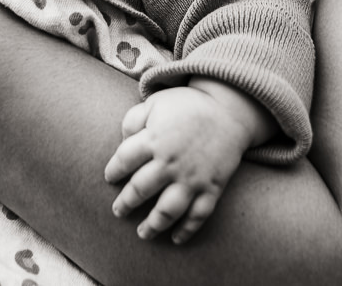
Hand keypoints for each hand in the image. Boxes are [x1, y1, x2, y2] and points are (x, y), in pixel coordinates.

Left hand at [104, 81, 271, 243]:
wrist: (231, 109)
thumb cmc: (189, 105)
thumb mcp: (156, 102)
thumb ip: (133, 119)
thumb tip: (122, 141)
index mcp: (154, 139)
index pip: (124, 160)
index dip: (114, 171)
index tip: (110, 178)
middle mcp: (171, 162)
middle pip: (140, 189)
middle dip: (126, 203)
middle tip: (118, 211)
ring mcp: (192, 178)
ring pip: (167, 210)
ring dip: (152, 225)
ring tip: (142, 233)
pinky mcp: (212, 187)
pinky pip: (198, 215)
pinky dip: (187, 230)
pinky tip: (175, 238)